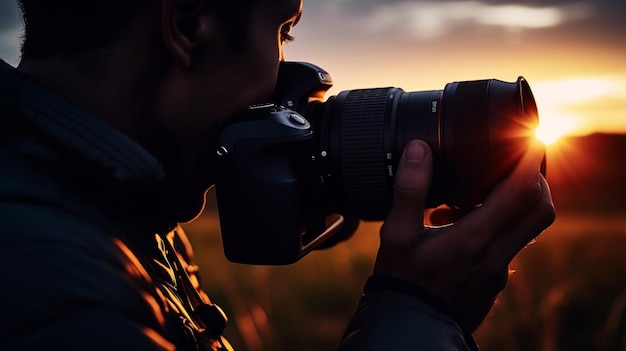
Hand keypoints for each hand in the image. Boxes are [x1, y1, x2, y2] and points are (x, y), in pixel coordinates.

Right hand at [374, 139, 554, 332]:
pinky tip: (462, 223)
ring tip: (478, 192)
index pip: (522, 192)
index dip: (531, 160)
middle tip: (515, 162)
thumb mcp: (396, 234)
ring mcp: (499, 270)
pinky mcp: (495, 280)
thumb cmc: (401, 281)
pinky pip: (510, 244)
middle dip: (536, 180)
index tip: (530, 139)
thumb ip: (410, 189)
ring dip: (517, 203)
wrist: (410, 326)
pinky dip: (499, 224)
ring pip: (528, 228)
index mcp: (475, 239)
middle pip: (541, 209)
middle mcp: (496, 255)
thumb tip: (418, 149)